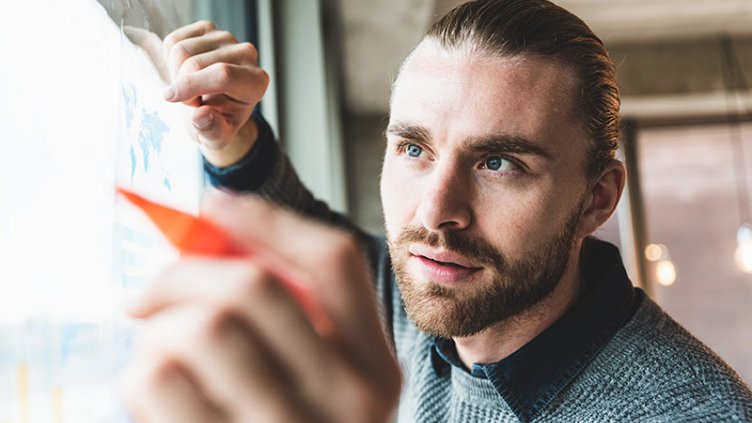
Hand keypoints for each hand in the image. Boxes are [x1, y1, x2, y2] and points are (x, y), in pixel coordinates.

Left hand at [122, 194, 400, 421]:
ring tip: (153, 353)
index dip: (268, 220)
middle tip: (146, 293)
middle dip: (181, 273)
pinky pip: (157, 382)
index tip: (214, 204)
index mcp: (377, 368)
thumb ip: (294, 322)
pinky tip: (150, 393)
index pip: (334, 262)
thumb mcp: (326, 385)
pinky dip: (137, 375)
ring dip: (155, 331)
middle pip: (255, 287)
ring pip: (200, 330)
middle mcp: (346, 401)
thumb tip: (212, 237)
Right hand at [126, 21, 268, 166]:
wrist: (213, 107)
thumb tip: (201, 115)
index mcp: (255, 83)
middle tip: (191, 101)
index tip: (171, 98)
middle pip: (195, 63)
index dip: (192, 86)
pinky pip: (173, 41)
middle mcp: (246, 54)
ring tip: (190, 88)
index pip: (222, 75)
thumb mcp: (216, 138)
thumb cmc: (217, 122)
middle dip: (182, 87)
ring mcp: (227, 38)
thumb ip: (212, 131)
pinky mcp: (207, 29)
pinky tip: (184, 73)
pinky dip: (170, 60)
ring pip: (180, 51)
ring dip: (175, 75)